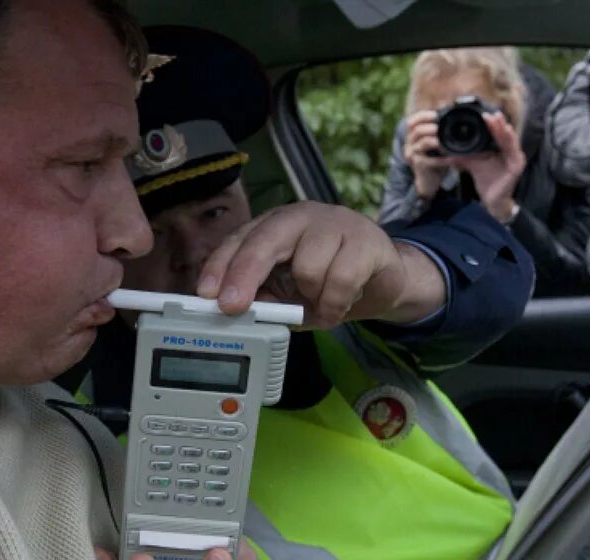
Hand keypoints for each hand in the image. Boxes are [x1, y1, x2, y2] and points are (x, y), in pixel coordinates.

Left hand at [194, 201, 446, 327]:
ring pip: (307, 267)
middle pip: (265, 240)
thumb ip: (265, 298)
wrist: (384, 278)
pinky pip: (341, 279)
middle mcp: (300, 218)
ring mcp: (334, 224)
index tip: (205, 294)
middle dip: (244, 275)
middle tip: (232, 307)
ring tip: (321, 303)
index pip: (239, 240)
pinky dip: (336, 303)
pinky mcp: (365, 240)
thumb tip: (237, 312)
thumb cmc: (329, 282)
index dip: (220, 266)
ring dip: (311, 298)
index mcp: (274, 227)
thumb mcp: (290, 296)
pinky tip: (338, 306)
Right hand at [403, 110, 452, 198]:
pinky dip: (443, 158)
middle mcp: (409, 144)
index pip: (412, 122)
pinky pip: (430, 160)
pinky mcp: (418, 166)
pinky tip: (453, 158)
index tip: (437, 115)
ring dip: (437, 140)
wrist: (429, 180)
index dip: (423, 116)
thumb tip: (449, 110)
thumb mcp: (436, 141)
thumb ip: (439, 129)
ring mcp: (412, 155)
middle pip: (417, 130)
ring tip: (448, 141)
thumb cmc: (435, 158)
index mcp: (412, 136)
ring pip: (423, 143)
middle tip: (443, 128)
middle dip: (432, 127)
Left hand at [447, 112, 525, 222]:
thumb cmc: (486, 181)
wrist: (492, 200)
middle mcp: (510, 152)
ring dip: (504, 130)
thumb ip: (463, 155)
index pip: (497, 134)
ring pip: (510, 141)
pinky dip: (510, 142)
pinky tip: (507, 133)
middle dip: (497, 124)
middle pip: (504, 135)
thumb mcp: (473, 164)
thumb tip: (446, 150)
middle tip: (489, 114)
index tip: (483, 114)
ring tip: (498, 120)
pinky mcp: (516, 166)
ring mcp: (515, 158)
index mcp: (501, 149)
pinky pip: (513, 152)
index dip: (491, 124)